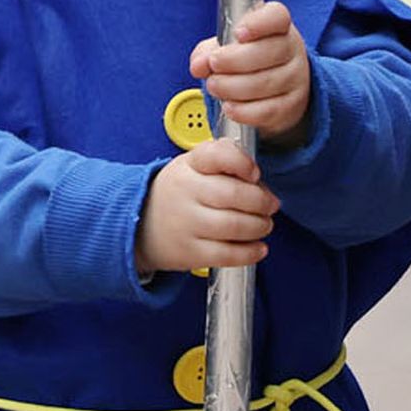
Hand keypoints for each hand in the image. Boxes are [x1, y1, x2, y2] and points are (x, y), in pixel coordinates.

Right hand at [135, 140, 279, 275]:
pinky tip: (259, 248)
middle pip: (232, 194)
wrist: (140, 225)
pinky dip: (249, 253)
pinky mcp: (189, 253)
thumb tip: (253, 169)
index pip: (216, 155)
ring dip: (259, 226)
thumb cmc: (179, 192)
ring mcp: (186, 224)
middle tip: (271, 205)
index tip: (255, 172)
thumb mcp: (193, 165)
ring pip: (233, 226)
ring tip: (264, 225)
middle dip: (261, 201)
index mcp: (189, 165)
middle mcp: (185, 192)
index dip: (241, 163)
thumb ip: (224, 157)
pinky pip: (226, 255)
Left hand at [190, 0, 311, 141]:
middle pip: (268, 51)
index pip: (277, 16)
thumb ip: (209, 51)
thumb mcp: (228, 48)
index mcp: (278, 26)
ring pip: (264, 83)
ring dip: (232, 86)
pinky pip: (267, 110)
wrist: (276, 92)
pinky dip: (243, 110)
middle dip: (233, 60)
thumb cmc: (250, 61)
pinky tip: (229, 106)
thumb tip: (198, 64)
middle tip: (213, 65)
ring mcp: (296, 78)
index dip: (258, 23)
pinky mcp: (291, 105)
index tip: (238, 32)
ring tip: (214, 85)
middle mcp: (292, 49)